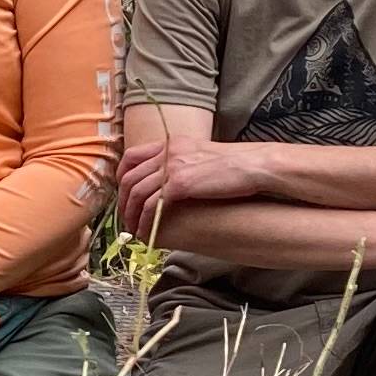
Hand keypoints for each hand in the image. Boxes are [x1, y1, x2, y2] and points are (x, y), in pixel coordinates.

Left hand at [117, 130, 269, 222]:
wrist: (253, 165)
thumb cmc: (235, 165)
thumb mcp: (201, 155)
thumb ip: (183, 162)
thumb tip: (173, 179)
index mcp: (171, 143)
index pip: (131, 156)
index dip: (121, 177)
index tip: (123, 194)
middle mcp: (167, 152)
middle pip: (130, 177)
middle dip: (122, 201)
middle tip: (124, 218)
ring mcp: (172, 167)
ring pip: (136, 193)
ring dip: (130, 214)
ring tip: (133, 229)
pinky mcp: (179, 184)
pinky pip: (151, 205)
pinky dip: (144, 220)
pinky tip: (146, 231)